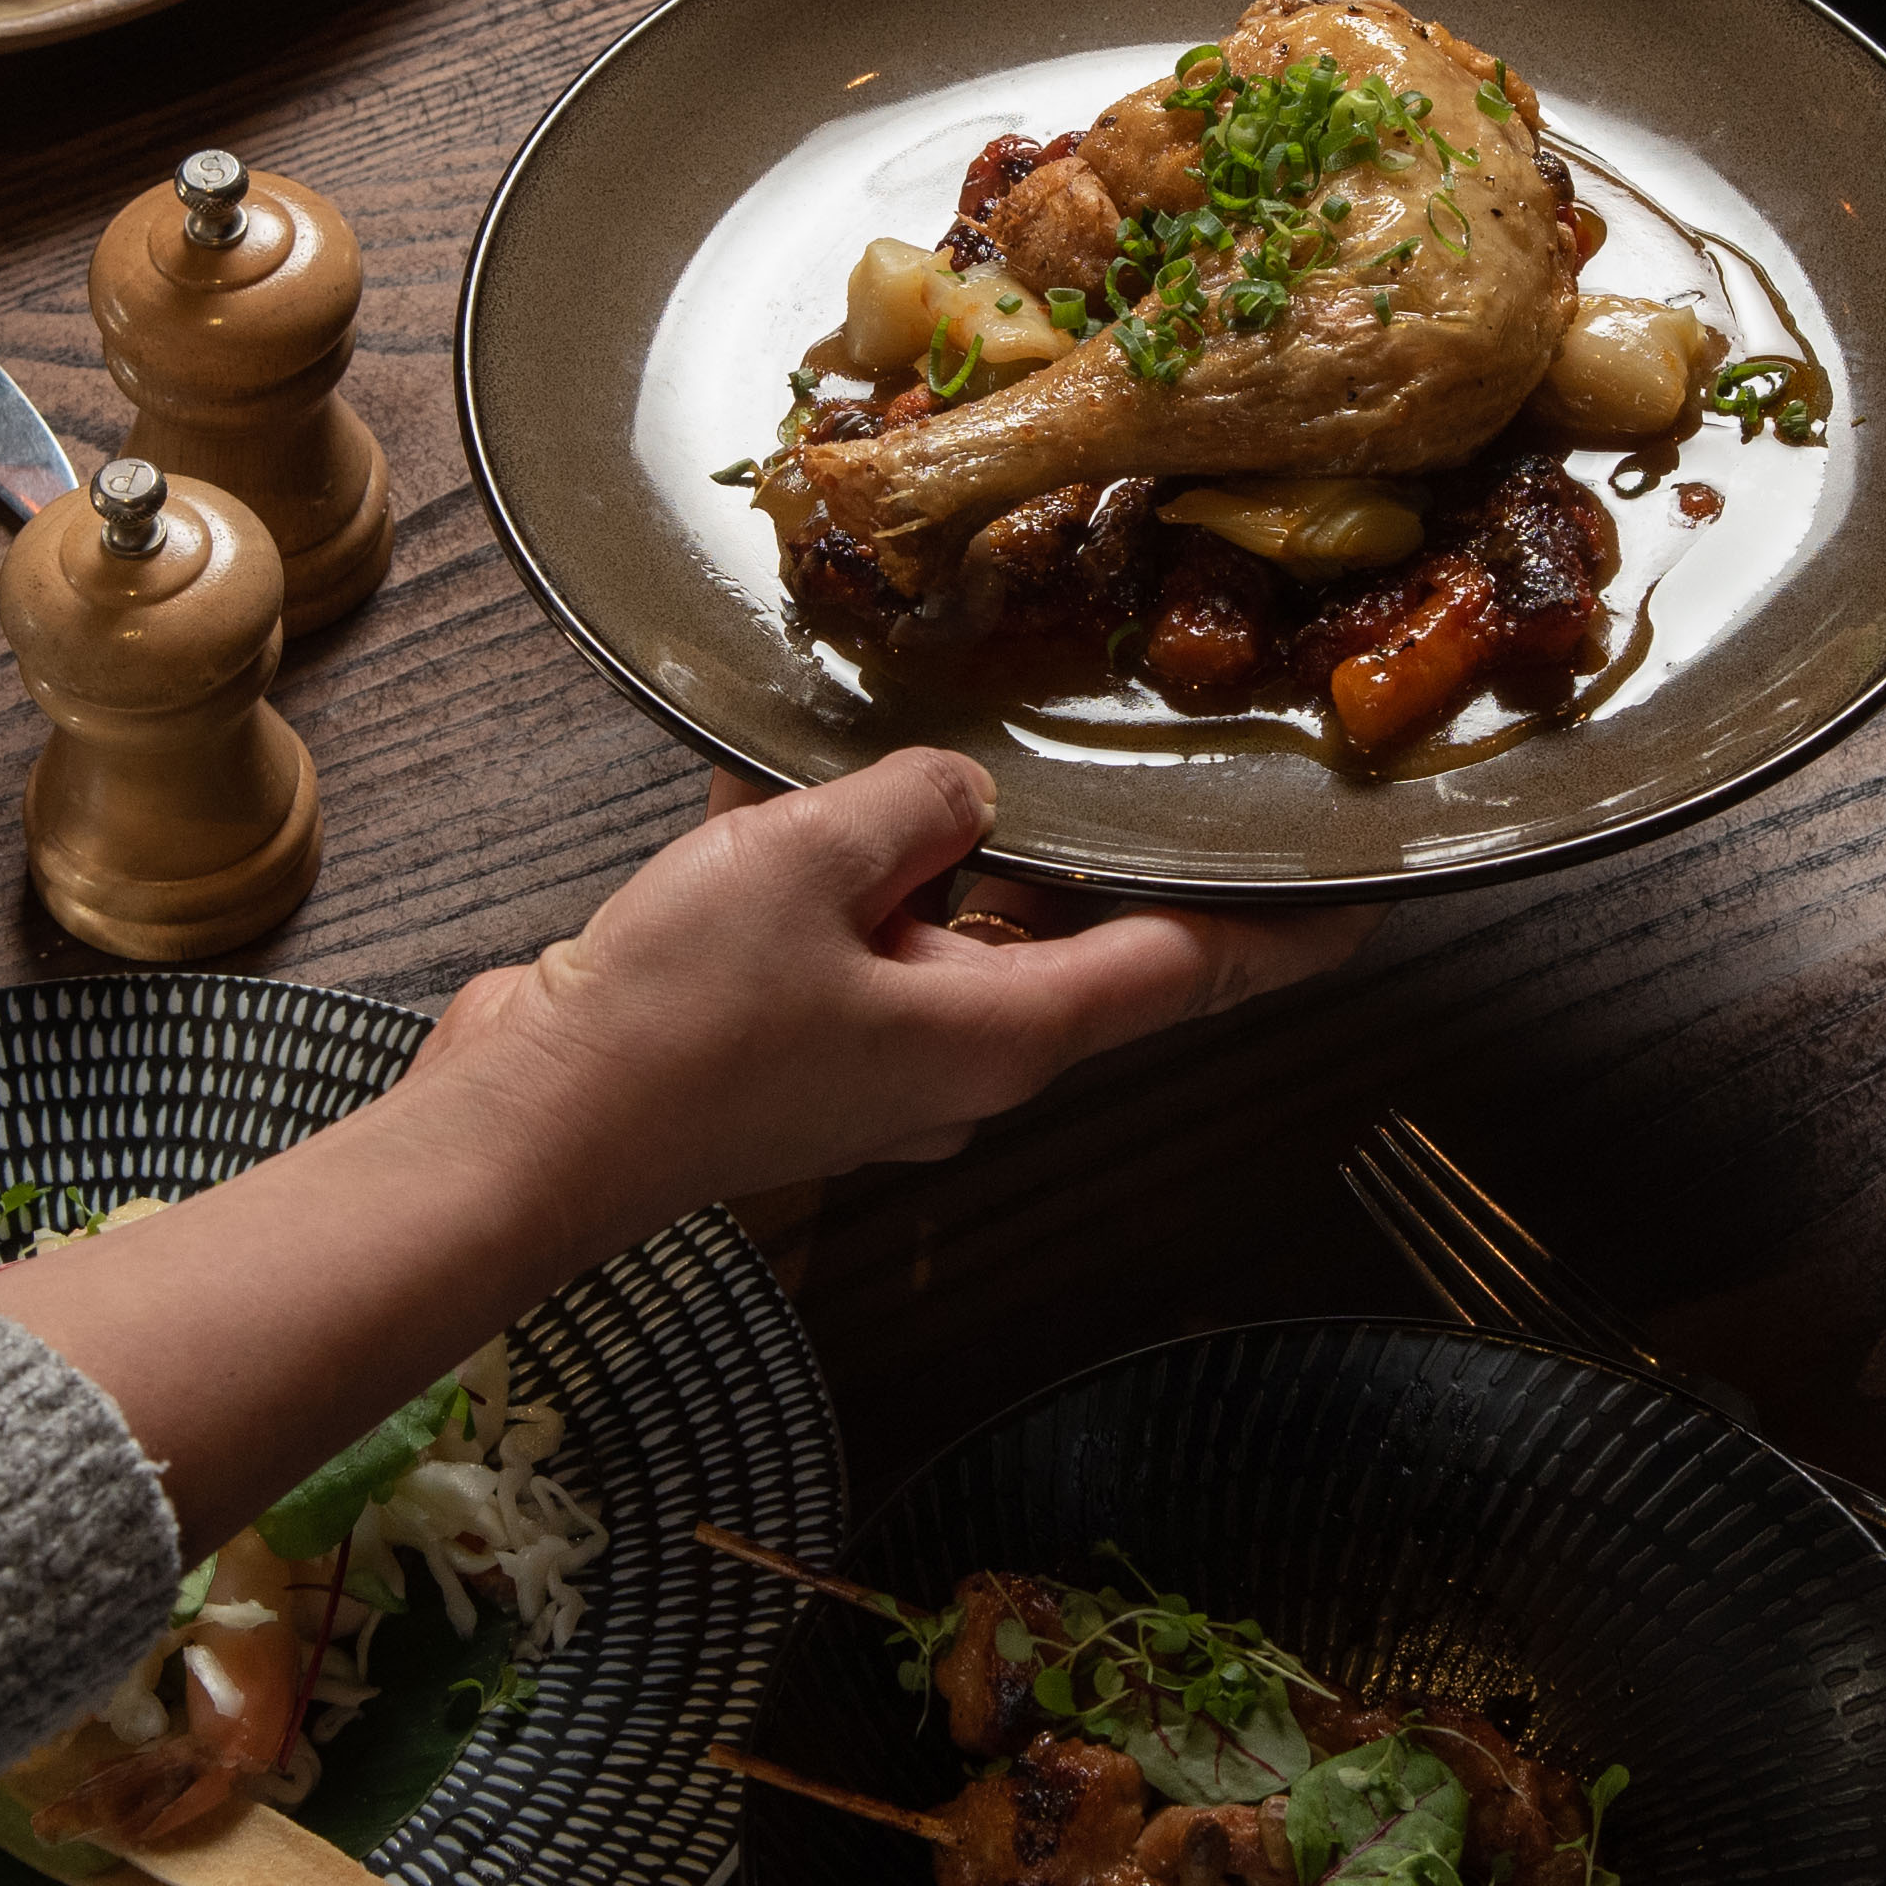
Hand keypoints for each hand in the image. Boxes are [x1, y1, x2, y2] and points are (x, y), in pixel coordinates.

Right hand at [409, 752, 1359, 1246]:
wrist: (525, 1136)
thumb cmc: (674, 1024)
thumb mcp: (811, 858)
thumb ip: (916, 803)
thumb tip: (956, 798)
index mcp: (1002, 1034)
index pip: (1186, 970)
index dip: (1282, 932)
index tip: (1360, 901)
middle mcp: (958, 1061)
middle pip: (1054, 931)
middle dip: (1040, 840)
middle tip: (1057, 749)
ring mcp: (876, 1064)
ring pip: (931, 921)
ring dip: (888, 844)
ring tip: (819, 780)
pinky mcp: (794, 1050)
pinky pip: (841, 939)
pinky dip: (807, 874)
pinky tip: (743, 816)